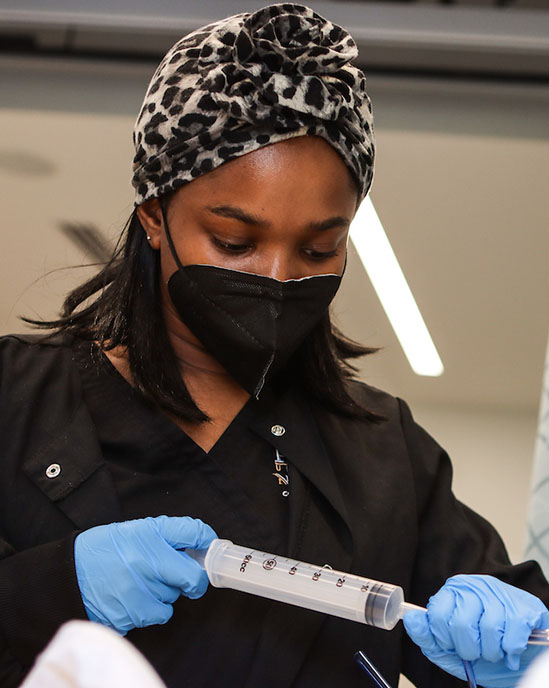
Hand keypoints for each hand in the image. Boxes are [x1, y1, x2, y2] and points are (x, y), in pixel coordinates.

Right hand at [74, 515, 216, 634]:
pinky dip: (152, 609)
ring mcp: (137, 591)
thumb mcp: (135, 529)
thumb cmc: (104, 550)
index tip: (208, 546)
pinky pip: (157, 615)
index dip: (206, 540)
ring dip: (166, 593)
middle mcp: (145, 561)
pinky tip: (136, 598)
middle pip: (192, 577)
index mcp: (148, 534)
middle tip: (186, 577)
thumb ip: (167, 535)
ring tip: (144, 583)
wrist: (66, 574)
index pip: (192, 532)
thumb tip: (200, 543)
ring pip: (173, 598)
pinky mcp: (129, 615)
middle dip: (193, 579)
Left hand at [403, 574, 548, 686]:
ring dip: (491, 652)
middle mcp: (475, 586)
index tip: (451, 644)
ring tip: (494, 650)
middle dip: (469, 649)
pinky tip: (510, 649)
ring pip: (489, 629)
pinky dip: (511, 650)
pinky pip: (513, 634)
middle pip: (461, 624)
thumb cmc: (484, 648)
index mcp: (453, 591)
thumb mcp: (449, 648)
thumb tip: (409, 619)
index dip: (444, 638)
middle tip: (476, 651)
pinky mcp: (526, 607)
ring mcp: (501, 593)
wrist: (522, 655)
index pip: (438, 614)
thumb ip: (427, 636)